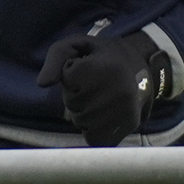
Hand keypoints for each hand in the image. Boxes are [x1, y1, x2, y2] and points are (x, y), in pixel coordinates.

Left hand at [36, 31, 169, 146]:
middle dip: (76, 94)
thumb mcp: (79, 45)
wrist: (141, 71)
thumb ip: (56, 57)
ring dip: (83, 111)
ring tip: (99, 98)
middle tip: (94, 84)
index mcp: (105, 67)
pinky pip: (93, 137)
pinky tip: (101, 115)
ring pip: (80, 121)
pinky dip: (91, 128)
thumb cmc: (103, 57)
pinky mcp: (127, 128)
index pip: (68, 78)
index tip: (88, 66)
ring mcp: (124, 112)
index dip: (72, 72)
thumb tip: (42, 83)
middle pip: (72, 102)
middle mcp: (117, 91)